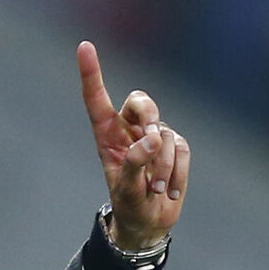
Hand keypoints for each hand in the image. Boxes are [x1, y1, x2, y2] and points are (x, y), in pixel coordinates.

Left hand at [78, 41, 189, 249]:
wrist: (149, 223)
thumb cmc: (128, 205)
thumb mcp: (124, 189)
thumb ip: (133, 163)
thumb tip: (152, 139)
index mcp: (106, 137)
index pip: (97, 100)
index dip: (92, 73)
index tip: (84, 46)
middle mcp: (129, 131)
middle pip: (141, 102)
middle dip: (150, 118)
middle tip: (153, 144)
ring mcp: (155, 138)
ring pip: (166, 134)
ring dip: (164, 165)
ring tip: (155, 190)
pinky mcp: (176, 148)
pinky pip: (183, 150)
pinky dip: (178, 172)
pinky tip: (170, 191)